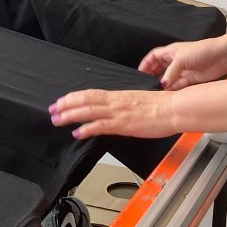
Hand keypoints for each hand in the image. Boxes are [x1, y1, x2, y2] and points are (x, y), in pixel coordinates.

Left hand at [48, 89, 179, 138]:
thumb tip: (116, 109)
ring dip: (70, 115)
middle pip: (84, 100)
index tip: (62, 100)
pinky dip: (86, 129)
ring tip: (57, 120)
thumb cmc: (163, 105)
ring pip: (88, 111)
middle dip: (66, 105)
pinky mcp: (123, 124)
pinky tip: (76, 132)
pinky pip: (100, 126)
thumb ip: (125, 105)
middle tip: (52, 110)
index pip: (91, 93)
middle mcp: (115, 102)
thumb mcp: (139, 100)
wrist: (175, 109)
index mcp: (119, 95)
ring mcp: (118, 113)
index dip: (74, 97)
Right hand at [138, 36, 226, 90]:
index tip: (139, 73)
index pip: (153, 57)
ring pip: (168, 79)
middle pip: (159, 69)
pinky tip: (168, 95)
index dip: (146, 64)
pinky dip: (173, 90)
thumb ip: (170, 73)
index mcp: (170, 52)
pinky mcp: (190, 79)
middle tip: (146, 85)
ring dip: (163, 85)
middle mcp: (175, 61)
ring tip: (155, 93)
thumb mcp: (181, 60)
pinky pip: (178, 86)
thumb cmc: (201, 51)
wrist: (222, 57)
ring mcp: (183, 70)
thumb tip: (161, 85)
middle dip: (152, 76)